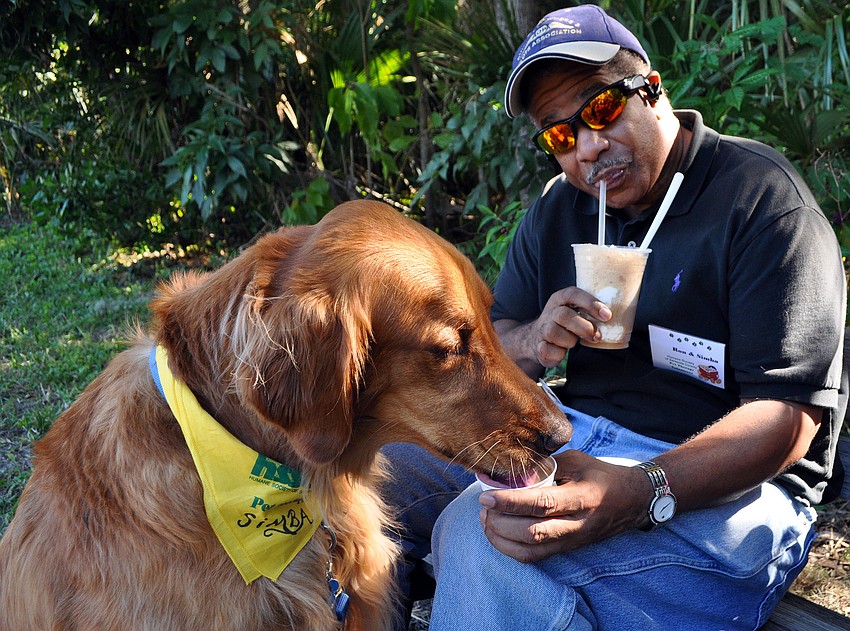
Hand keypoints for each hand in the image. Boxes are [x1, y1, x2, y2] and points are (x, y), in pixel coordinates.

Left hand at [477, 451, 648, 562]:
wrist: (632, 501)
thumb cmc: (601, 475)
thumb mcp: (577, 461)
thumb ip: (546, 466)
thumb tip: (511, 468)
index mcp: (581, 498)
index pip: (541, 504)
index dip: (511, 502)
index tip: (487, 495)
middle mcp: (576, 524)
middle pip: (532, 533)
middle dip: (500, 522)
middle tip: (483, 506)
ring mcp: (572, 540)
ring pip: (531, 550)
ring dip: (501, 538)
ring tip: (486, 520)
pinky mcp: (567, 549)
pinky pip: (535, 557)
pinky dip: (510, 549)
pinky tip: (498, 533)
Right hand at [524, 287, 611, 367]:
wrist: (537, 338)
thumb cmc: (565, 323)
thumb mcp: (575, 310)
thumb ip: (590, 309)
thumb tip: (621, 313)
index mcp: (560, 299)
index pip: (572, 294)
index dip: (590, 303)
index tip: (607, 315)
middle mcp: (550, 312)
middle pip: (564, 315)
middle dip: (584, 327)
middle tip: (597, 336)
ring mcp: (542, 329)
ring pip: (554, 333)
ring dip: (570, 341)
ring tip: (575, 343)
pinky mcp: (539, 346)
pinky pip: (547, 350)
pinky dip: (558, 354)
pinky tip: (562, 352)